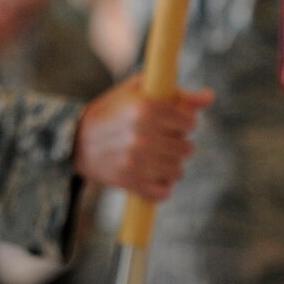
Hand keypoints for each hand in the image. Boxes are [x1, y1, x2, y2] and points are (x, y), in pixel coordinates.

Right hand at [73, 75, 211, 203]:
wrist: (74, 140)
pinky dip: (162, 188)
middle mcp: (143, 134)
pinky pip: (163, 192)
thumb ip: (176, 92)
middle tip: (164, 142)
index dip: (186, 124)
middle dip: (178, 145)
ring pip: (177, 171)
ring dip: (171, 166)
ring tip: (157, 159)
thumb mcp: (139, 91)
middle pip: (186, 149)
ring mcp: (136, 160)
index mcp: (147, 108)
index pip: (190, 123)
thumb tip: (209, 97)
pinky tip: (153, 177)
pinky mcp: (129, 181)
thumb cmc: (112, 110)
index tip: (176, 124)